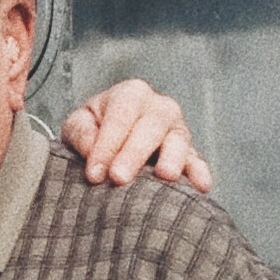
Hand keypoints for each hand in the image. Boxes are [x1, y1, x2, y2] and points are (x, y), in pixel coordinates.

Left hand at [61, 79, 212, 189]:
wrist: (112, 141)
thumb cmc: (93, 130)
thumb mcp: (78, 123)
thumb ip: (81, 133)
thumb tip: (92, 150)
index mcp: (131, 94)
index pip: (120, 116)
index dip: (106, 145)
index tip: (93, 174)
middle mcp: (160, 107)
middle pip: (151, 126)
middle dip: (134, 153)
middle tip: (119, 178)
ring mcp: (177, 130)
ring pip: (178, 141)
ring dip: (172, 159)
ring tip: (164, 176)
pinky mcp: (189, 154)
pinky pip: (196, 161)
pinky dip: (199, 172)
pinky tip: (201, 185)